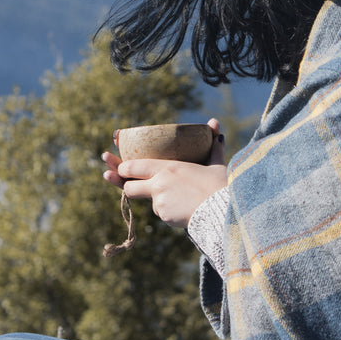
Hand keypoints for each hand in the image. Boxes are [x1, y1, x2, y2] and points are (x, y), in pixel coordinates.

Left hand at [101, 118, 226, 228]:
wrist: (222, 212)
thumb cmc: (219, 186)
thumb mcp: (215, 164)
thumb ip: (213, 146)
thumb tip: (215, 123)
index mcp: (167, 167)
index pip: (134, 166)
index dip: (122, 168)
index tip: (118, 166)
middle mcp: (158, 183)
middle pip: (129, 187)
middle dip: (123, 185)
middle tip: (118, 179)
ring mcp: (159, 202)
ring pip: (150, 201)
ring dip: (157, 200)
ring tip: (180, 198)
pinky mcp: (164, 216)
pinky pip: (162, 213)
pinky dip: (170, 211)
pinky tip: (186, 208)